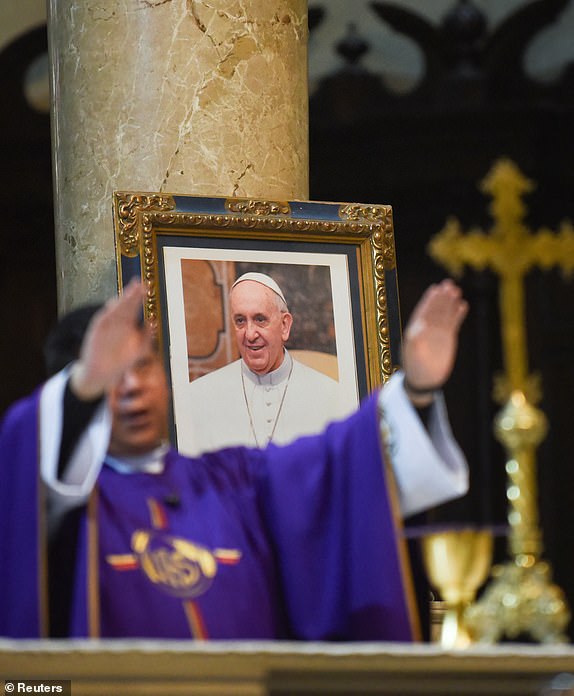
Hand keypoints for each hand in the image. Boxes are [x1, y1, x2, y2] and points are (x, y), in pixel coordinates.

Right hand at [69, 280, 151, 399]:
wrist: (101, 375)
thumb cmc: (120, 362)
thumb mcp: (139, 350)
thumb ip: (146, 337)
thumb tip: (153, 323)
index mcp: (127, 324)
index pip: (133, 307)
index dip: (139, 297)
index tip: (146, 287)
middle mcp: (117, 323)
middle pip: (125, 306)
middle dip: (132, 295)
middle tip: (140, 284)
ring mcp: (106, 326)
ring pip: (114, 311)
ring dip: (121, 301)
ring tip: (130, 292)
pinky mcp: (96, 332)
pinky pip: (102, 321)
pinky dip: (107, 314)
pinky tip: (113, 306)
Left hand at [401, 279, 467, 406]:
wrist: (424, 380)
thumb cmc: (415, 369)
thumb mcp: (413, 356)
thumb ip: (414, 342)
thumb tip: (417, 328)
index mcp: (415, 329)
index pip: (423, 311)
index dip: (429, 300)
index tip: (435, 289)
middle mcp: (426, 328)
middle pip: (435, 309)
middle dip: (441, 297)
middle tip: (448, 284)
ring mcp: (437, 332)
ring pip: (444, 314)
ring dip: (449, 302)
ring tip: (456, 290)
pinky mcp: (447, 338)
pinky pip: (453, 323)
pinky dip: (457, 314)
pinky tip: (462, 305)